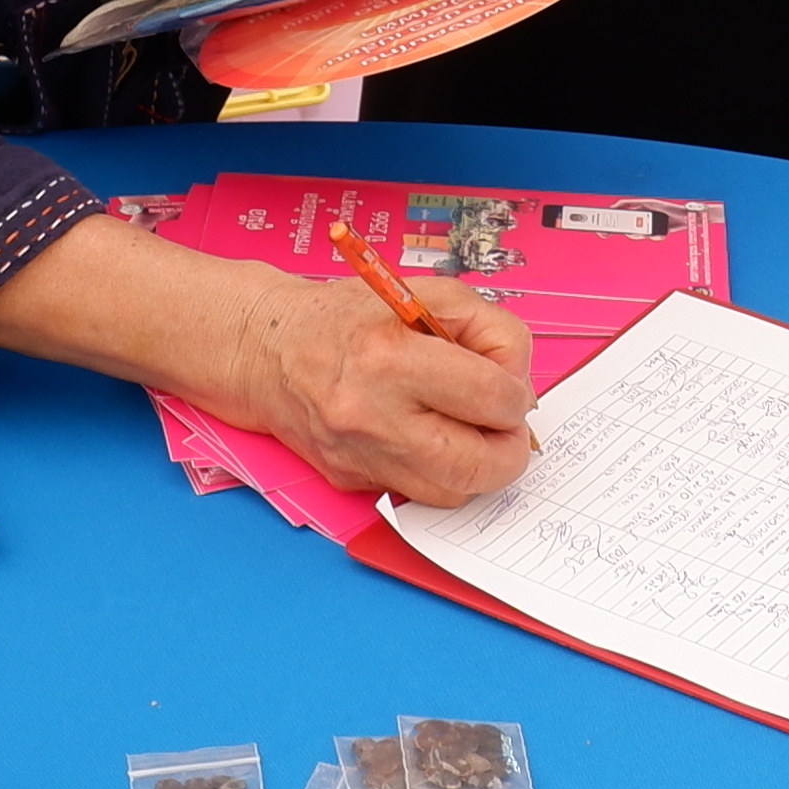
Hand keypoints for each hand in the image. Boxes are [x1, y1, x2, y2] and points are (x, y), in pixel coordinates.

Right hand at [231, 266, 538, 505]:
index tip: (509, 390)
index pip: (492, 398)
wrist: (268, 349)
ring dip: (476, 467)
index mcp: (392, 358)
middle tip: (503, 425)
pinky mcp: (352, 482)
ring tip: (468, 431)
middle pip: (479, 467)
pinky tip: (429, 437)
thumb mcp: (428, 294)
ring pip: (454, 494)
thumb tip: (521, 389)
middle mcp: (373, 416)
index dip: (516, 397)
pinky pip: (419, 494)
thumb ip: (490, 331)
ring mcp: (361, 457)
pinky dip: (438, 472)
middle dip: (510, 449)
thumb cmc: (348, 316)